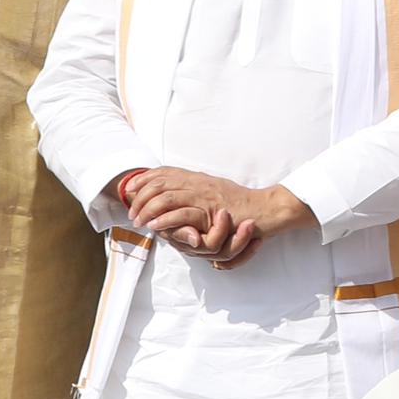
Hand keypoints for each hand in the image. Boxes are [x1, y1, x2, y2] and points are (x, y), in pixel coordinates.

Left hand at [117, 168, 305, 266]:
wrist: (268, 209)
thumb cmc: (245, 205)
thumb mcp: (217, 194)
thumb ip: (199, 193)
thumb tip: (181, 198)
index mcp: (199, 178)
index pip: (164, 172)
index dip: (143, 179)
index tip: (130, 189)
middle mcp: (199, 182)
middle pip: (159, 182)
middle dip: (140, 197)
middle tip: (131, 213)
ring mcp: (205, 195)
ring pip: (165, 196)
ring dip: (147, 210)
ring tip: (139, 222)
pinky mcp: (211, 210)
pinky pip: (181, 213)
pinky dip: (164, 220)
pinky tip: (155, 227)